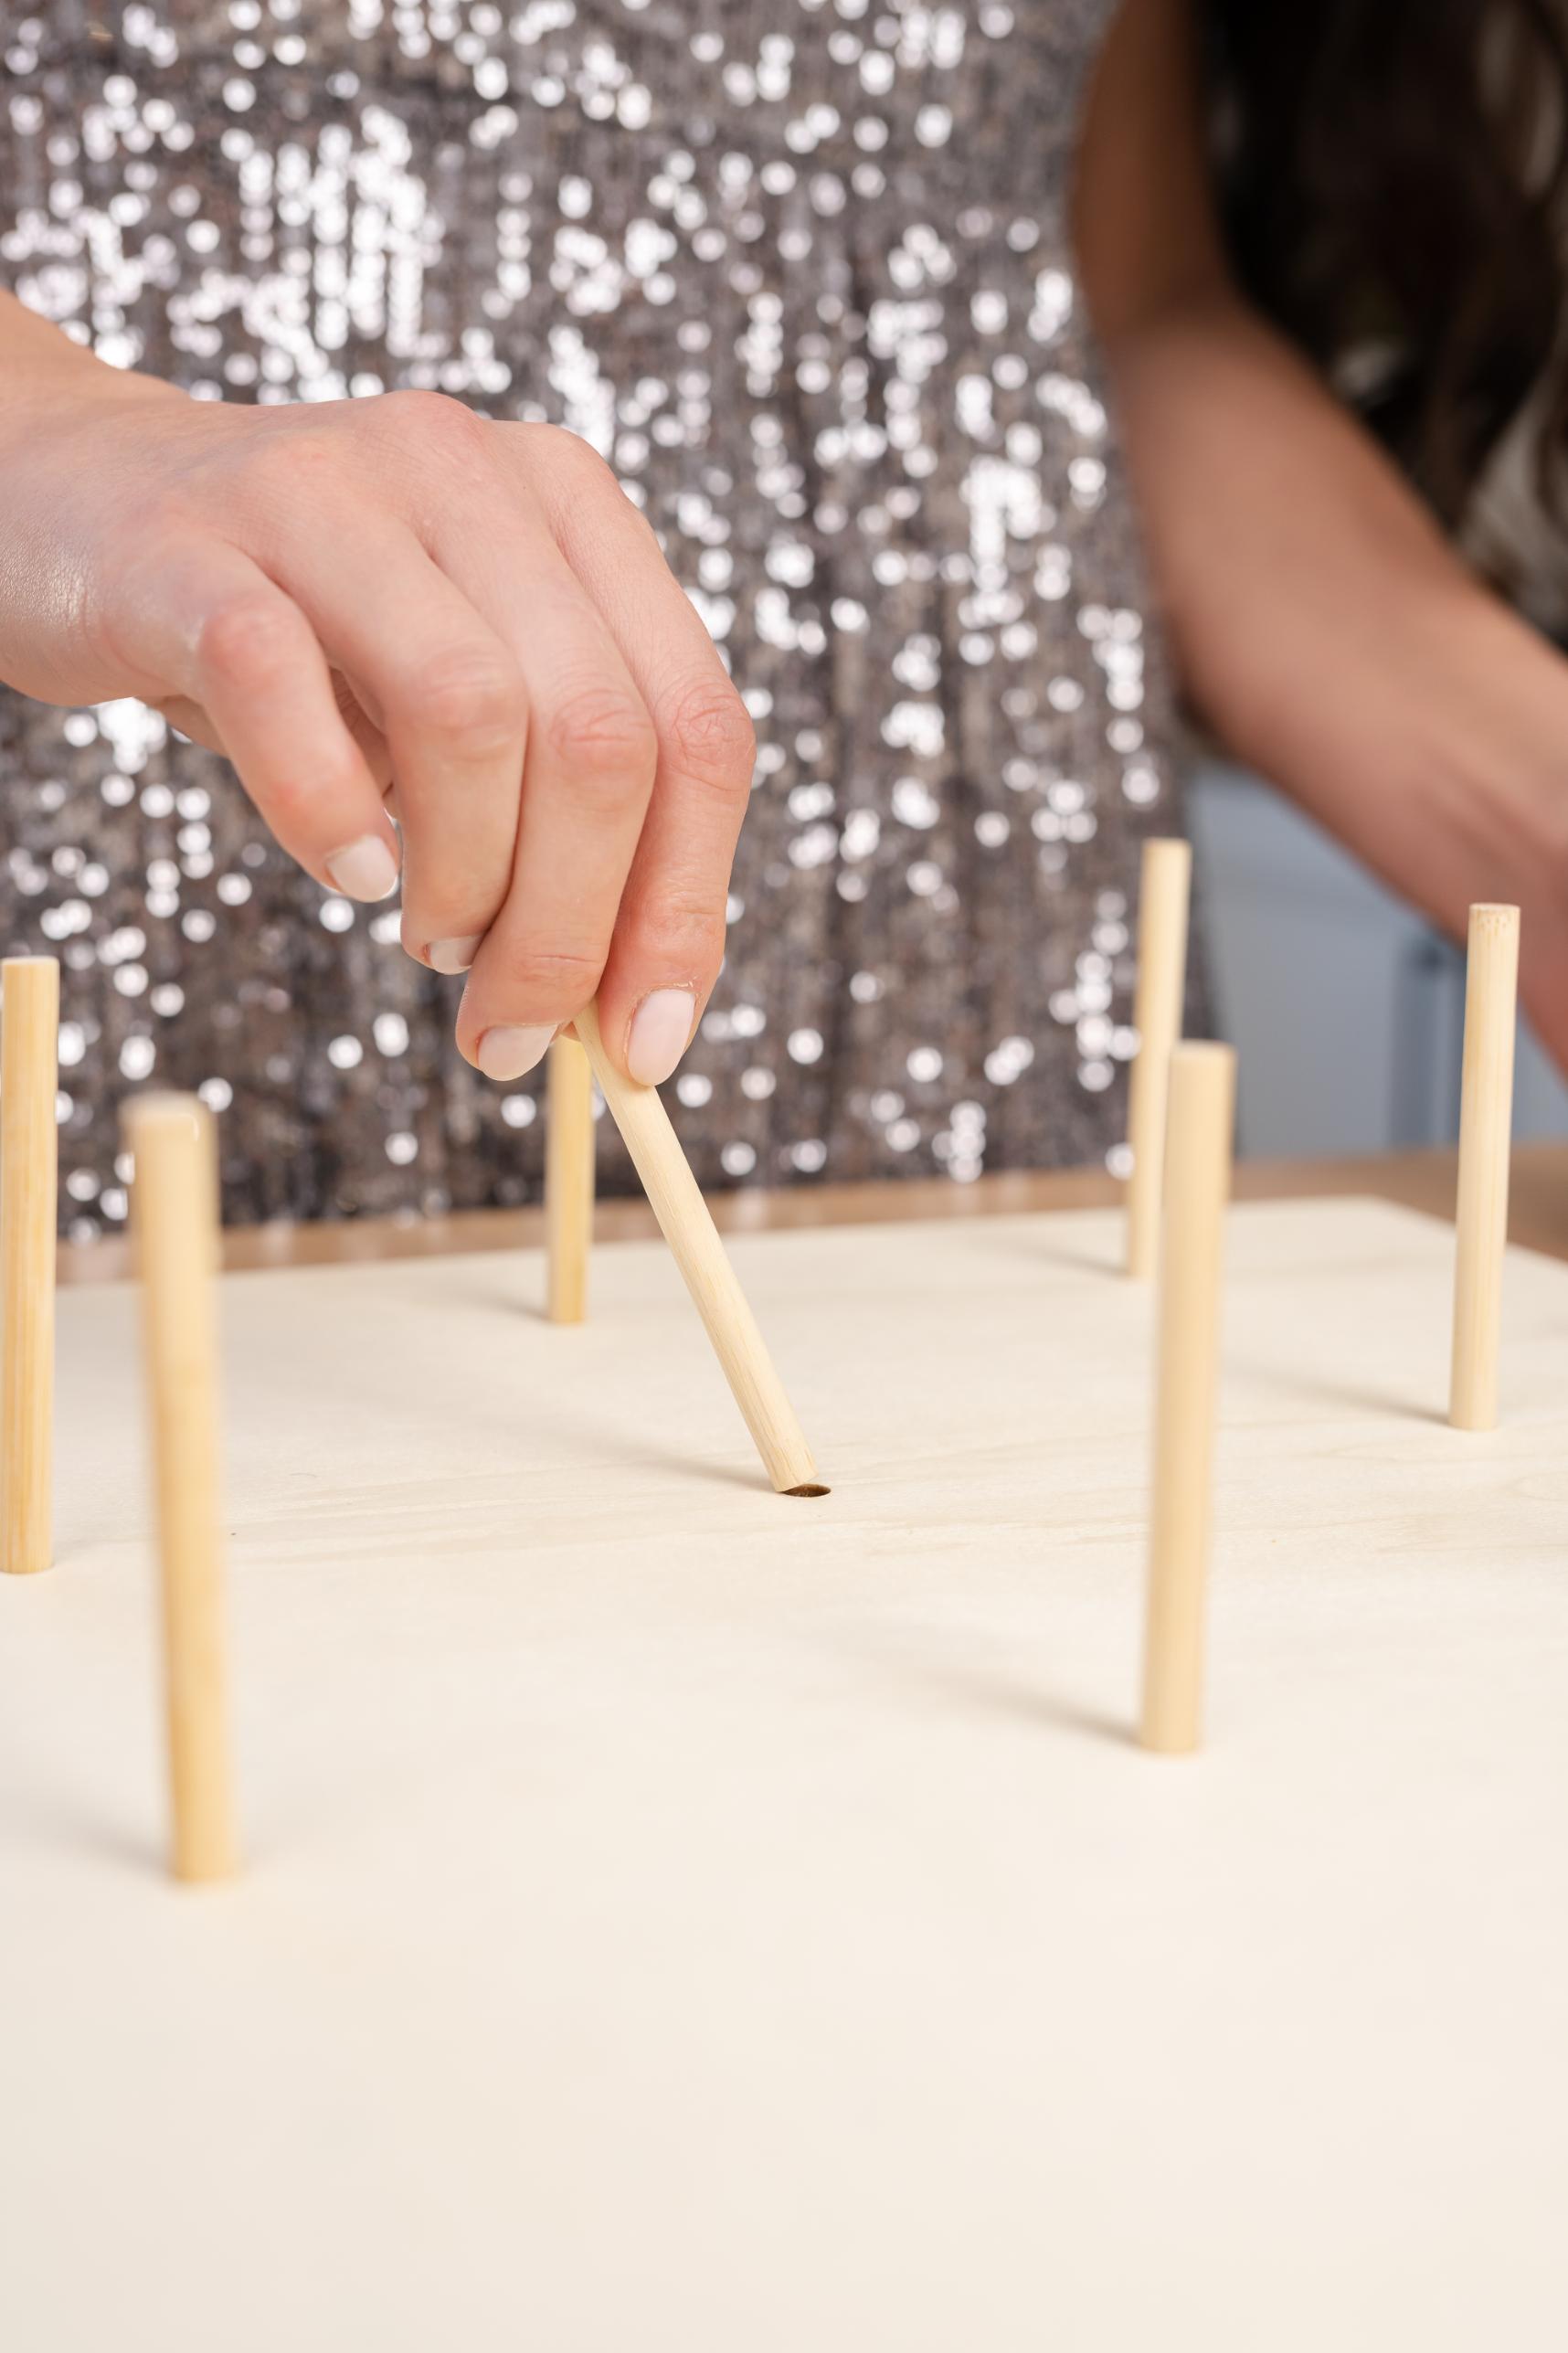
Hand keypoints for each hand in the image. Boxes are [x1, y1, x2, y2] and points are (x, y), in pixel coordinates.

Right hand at [0, 354, 753, 1083]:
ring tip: (429, 944)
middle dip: (572, 929)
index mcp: (570, 509)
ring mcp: (327, 491)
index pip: (697, 725)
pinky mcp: (187, 543)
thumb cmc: (294, 637)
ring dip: (467, 880)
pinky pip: (277, 682)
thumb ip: (551, 815)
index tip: (646, 1041)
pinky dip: (324, 806)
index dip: (685, 906)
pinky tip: (346, 868)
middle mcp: (468, 474)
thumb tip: (626, 1011)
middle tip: (515, 1030)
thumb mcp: (450, 704)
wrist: (76, 503)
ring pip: (470, 709)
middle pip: (599, 737)